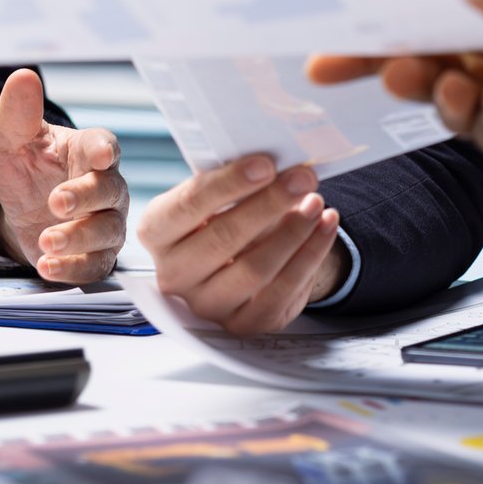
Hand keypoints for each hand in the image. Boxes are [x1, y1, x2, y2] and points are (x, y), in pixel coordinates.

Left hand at [0, 69, 129, 282]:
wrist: (23, 211)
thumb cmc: (28, 168)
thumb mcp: (13, 141)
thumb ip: (19, 113)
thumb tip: (22, 76)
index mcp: (88, 151)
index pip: (104, 145)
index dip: (103, 150)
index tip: (100, 155)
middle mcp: (107, 186)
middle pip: (109, 190)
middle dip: (84, 197)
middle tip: (56, 203)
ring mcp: (106, 222)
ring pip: (106, 232)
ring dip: (77, 237)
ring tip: (46, 241)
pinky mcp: (96, 255)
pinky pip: (94, 265)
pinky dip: (73, 268)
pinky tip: (48, 266)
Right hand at [137, 155, 343, 333]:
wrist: (241, 258)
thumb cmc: (224, 215)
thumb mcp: (217, 195)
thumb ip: (234, 180)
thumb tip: (278, 160)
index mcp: (157, 232)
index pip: (188, 205)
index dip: (229, 184)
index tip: (266, 164)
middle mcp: (173, 273)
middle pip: (223, 238)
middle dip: (269, 204)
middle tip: (302, 178)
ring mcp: (207, 304)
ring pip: (255, 269)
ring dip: (294, 231)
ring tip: (316, 201)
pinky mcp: (243, 323)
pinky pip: (282, 291)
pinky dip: (311, 254)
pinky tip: (326, 226)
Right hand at [306, 0, 482, 173]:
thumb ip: (461, 8)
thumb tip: (403, 15)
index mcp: (478, 25)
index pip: (409, 37)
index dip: (365, 49)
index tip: (322, 60)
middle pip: (422, 79)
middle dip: (401, 76)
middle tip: (391, 72)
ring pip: (451, 115)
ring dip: (446, 100)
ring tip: (457, 83)